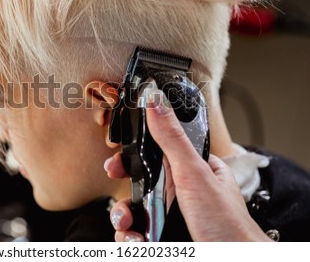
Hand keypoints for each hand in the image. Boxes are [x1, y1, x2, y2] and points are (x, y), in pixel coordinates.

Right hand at [105, 91, 270, 241]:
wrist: (232, 261)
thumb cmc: (227, 223)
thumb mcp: (195, 174)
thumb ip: (172, 138)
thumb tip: (155, 102)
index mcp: (191, 169)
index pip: (154, 153)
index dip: (132, 157)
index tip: (116, 160)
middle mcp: (179, 192)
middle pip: (138, 184)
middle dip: (122, 191)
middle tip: (116, 194)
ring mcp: (170, 215)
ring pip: (133, 209)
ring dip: (122, 217)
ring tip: (127, 224)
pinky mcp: (162, 236)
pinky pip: (135, 232)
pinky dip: (129, 236)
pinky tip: (136, 239)